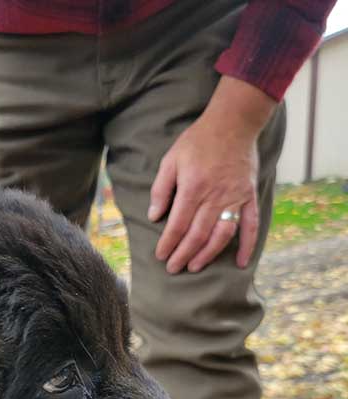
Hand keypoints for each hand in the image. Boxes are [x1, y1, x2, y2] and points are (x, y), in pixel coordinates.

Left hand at [148, 76, 275, 273]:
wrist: (233, 123)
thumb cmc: (198, 141)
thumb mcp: (171, 160)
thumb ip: (161, 189)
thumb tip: (154, 217)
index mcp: (193, 188)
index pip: (178, 225)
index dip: (168, 243)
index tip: (161, 256)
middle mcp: (215, 197)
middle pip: (197, 235)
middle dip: (183, 254)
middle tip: (173, 268)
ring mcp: (235, 198)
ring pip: (221, 235)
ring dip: (207, 254)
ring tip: (195, 266)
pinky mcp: (249, 197)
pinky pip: (251, 225)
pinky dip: (247, 245)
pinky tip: (240, 262)